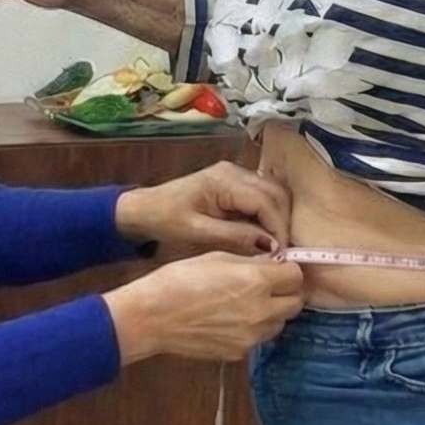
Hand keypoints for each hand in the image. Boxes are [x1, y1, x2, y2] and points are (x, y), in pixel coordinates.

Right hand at [108, 254, 305, 364]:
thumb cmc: (179, 280)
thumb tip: (271, 263)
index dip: (287, 269)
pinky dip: (252, 329)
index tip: (276, 268)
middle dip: (286, 292)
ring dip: (272, 312)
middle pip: (296, 303)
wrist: (152, 317)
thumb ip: (251, 262)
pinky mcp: (239, 353)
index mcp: (257, 282)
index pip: (296, 275)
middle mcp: (261, 312)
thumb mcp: (216, 258)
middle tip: (267, 285)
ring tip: (247, 303)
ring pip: (280, 324)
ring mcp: (251, 337)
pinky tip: (229, 320)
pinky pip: (258, 338)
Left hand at [116, 162, 290, 256]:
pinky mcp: (234, 183)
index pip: (266, 200)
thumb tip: (270, 246)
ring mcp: (235, 175)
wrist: (143, 209)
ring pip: (273, 192)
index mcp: (224, 180)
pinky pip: (261, 195)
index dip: (278, 227)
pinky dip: (268, 214)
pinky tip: (262, 234)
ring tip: (273, 245)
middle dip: (282, 222)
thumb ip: (236, 236)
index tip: (281, 253)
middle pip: (276, 193)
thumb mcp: (198, 232)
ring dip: (277, 218)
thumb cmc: (165, 219)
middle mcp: (234, 171)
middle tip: (280, 252)